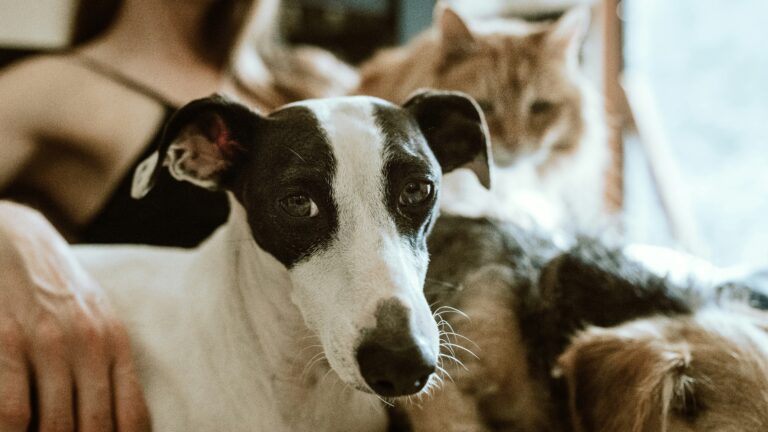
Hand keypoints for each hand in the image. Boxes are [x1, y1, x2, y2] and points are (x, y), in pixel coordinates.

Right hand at [0, 201, 150, 430]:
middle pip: (95, 428)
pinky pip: (14, 410)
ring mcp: (49, 344)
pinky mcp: (8, 342)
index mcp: (117, 345)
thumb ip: (110, 368)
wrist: (16, 243)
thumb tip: (120, 424)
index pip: (132, 416)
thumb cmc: (59, 292)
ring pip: (55, 426)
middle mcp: (90, 346)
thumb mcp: (98, 322)